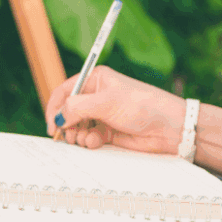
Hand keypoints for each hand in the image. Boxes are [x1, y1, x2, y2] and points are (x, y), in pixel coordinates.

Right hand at [45, 65, 187, 153]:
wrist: (169, 128)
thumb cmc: (143, 105)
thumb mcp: (107, 102)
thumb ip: (77, 108)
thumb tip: (58, 117)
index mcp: (95, 80)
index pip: (64, 91)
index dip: (55, 108)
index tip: (53, 124)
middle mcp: (96, 97)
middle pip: (68, 112)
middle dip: (66, 125)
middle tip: (69, 135)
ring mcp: (102, 115)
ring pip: (76, 127)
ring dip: (78, 135)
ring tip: (87, 138)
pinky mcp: (108, 132)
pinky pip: (88, 138)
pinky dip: (89, 142)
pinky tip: (98, 142)